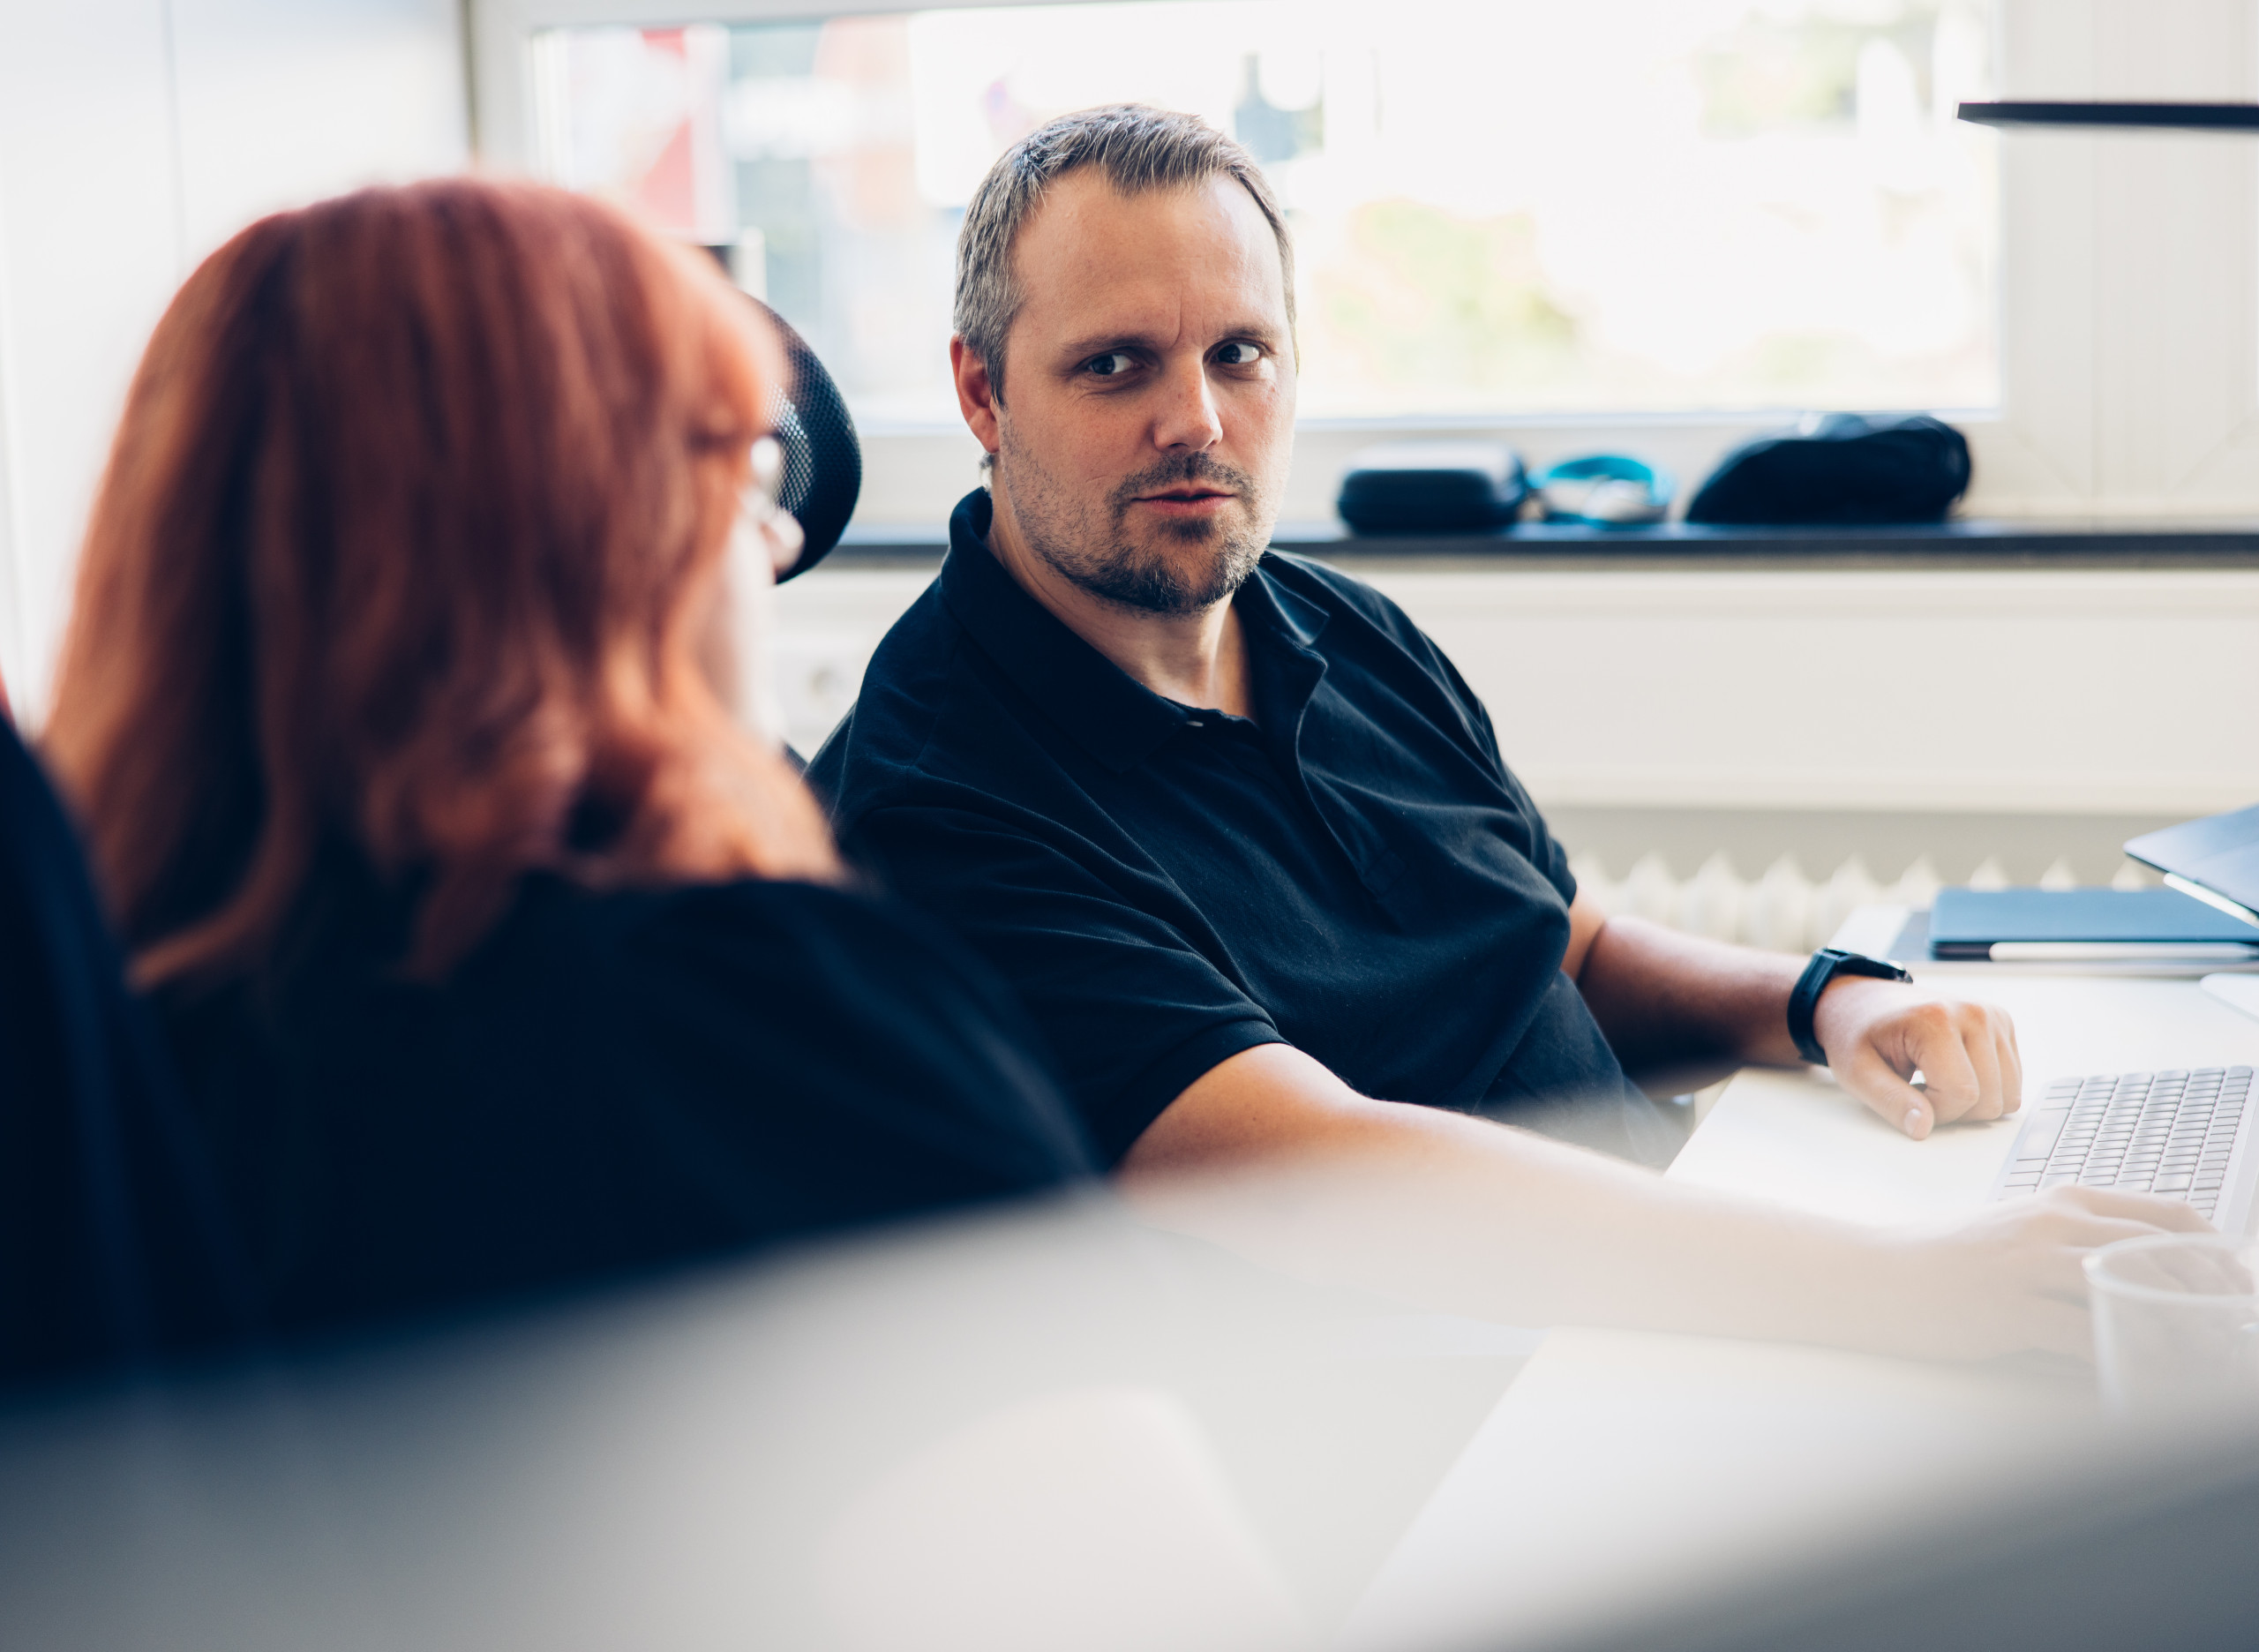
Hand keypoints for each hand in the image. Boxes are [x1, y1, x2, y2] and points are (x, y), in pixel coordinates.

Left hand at [1812, 976, 2020, 1139]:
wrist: (1865, 1002)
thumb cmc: (1858, 1034)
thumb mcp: (1857, 1072)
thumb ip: (1890, 1102)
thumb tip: (1922, 1128)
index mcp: (1936, 1019)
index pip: (1962, 1094)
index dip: (1935, 1113)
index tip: (1907, 1096)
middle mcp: (1974, 1013)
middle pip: (1990, 1099)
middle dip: (1953, 1109)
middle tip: (1918, 1088)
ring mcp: (1993, 1017)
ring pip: (2007, 1095)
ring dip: (1972, 1101)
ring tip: (1935, 1079)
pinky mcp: (2003, 1025)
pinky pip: (2012, 1082)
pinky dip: (1985, 1088)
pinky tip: (1954, 1071)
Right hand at [1856, 1186, 2213, 1359]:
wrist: (1873, 1274)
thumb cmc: (1943, 1258)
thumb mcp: (2015, 1232)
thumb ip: (2073, 1242)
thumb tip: (2143, 1278)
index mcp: (2059, 1200)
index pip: (2163, 1214)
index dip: (2212, 1251)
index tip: (2235, 1283)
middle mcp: (2051, 1224)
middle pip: (2160, 1255)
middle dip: (2209, 1297)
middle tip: (2232, 1331)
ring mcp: (2029, 1266)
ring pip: (2132, 1293)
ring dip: (2179, 1332)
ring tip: (2206, 1360)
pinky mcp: (2009, 1310)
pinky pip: (2088, 1338)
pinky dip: (2125, 1360)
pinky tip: (2142, 1377)